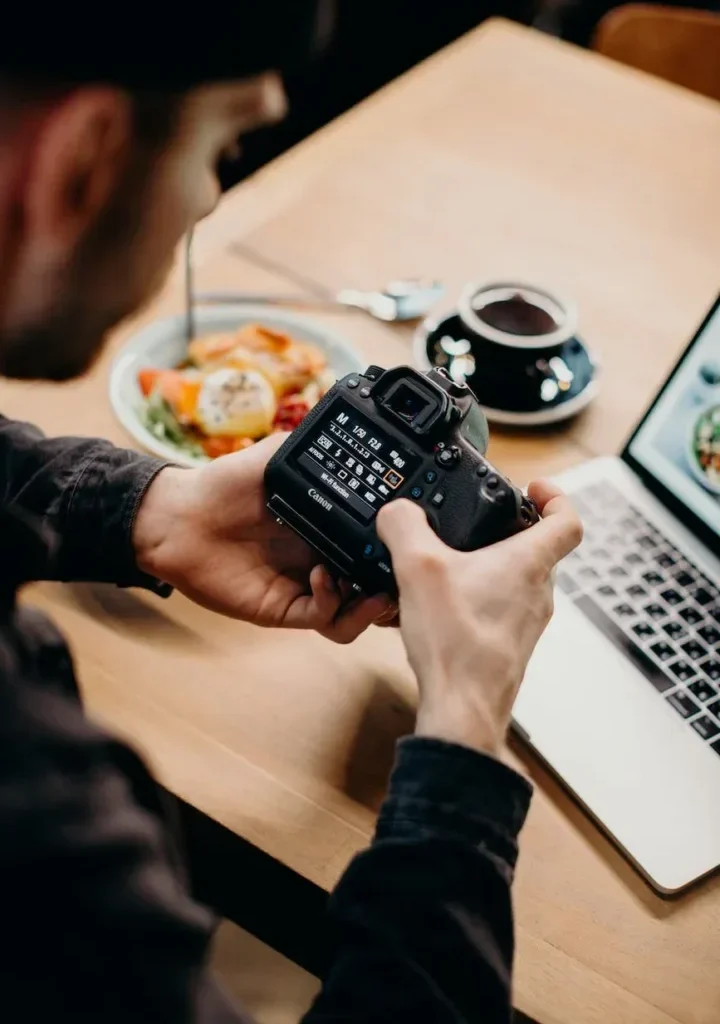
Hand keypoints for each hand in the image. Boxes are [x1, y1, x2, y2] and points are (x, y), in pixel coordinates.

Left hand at [133, 435, 394, 642]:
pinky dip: (332, 602)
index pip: (374, 542)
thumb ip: (308, 442)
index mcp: (328, 525)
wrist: (178, 518)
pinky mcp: (285, 609)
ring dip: (371, 605)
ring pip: (355, 613)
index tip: (411, 534)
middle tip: (405, 570)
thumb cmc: (222, 484)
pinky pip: (323, 618)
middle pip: (375, 583)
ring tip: (374, 587)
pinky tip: (325, 577)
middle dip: (395, 583)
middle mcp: (323, 558)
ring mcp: (307, 587)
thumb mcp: (274, 456)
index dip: (395, 545)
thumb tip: (343, 414)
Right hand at [376, 481, 581, 755]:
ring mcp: (526, 623)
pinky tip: (438, 609)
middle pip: (539, 549)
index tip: (534, 488)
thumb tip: (397, 512)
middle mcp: (537, 593)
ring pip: (517, 582)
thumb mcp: (418, 568)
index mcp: (529, 563)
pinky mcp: (508, 646)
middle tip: (478, 524)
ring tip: (448, 568)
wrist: (462, 708)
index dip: (555, 496)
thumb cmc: (457, 645)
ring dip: (488, 569)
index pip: (567, 519)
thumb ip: (404, 527)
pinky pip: (498, 612)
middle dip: (508, 532)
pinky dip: (475, 601)